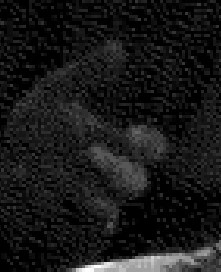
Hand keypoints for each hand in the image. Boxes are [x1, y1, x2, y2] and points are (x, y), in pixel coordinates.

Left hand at [2, 41, 169, 228]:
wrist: (0, 158)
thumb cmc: (37, 123)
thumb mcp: (57, 91)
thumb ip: (88, 73)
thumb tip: (118, 46)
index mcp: (117, 145)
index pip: (154, 151)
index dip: (148, 145)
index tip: (131, 133)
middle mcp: (108, 176)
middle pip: (135, 184)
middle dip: (114, 169)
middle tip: (87, 152)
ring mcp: (87, 201)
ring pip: (105, 207)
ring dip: (81, 189)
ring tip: (52, 172)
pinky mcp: (62, 223)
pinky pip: (69, 224)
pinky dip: (46, 202)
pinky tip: (24, 178)